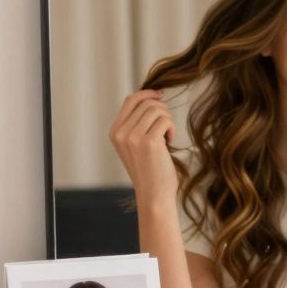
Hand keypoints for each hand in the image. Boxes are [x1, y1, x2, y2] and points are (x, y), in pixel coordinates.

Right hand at [109, 89, 178, 206]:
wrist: (154, 194)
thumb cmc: (150, 168)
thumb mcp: (136, 144)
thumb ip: (137, 123)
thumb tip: (152, 95)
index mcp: (115, 132)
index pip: (131, 99)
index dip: (148, 93)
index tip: (161, 96)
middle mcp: (121, 133)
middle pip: (146, 102)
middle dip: (162, 110)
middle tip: (166, 126)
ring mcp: (133, 137)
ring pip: (157, 109)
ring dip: (168, 120)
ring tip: (166, 136)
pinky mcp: (149, 142)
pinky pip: (166, 120)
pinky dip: (172, 129)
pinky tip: (169, 142)